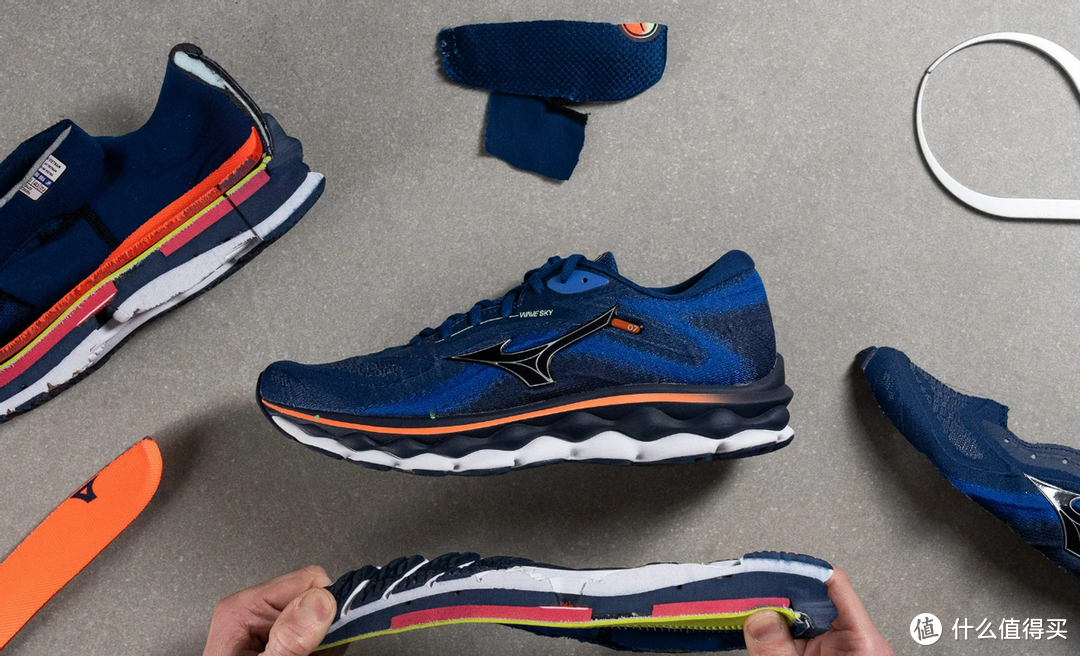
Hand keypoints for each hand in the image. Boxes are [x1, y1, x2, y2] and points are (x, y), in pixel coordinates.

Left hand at [203, 565, 348, 655]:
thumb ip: (288, 640)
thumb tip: (318, 602)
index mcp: (243, 610)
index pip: (308, 581)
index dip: (325, 609)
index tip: (323, 638)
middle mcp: (256, 613)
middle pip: (318, 599)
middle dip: (325, 631)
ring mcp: (272, 627)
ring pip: (325, 620)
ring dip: (326, 646)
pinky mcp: (285, 640)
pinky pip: (321, 637)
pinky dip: (322, 653)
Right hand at [743, 568, 893, 655]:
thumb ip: (777, 651)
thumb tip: (759, 618)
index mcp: (863, 641)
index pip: (833, 584)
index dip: (800, 571)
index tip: (770, 567)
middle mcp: (856, 642)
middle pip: (813, 599)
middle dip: (779, 595)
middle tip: (748, 592)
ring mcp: (841, 652)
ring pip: (803, 619)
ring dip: (775, 615)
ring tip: (748, 611)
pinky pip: (800, 638)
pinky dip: (778, 634)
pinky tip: (759, 633)